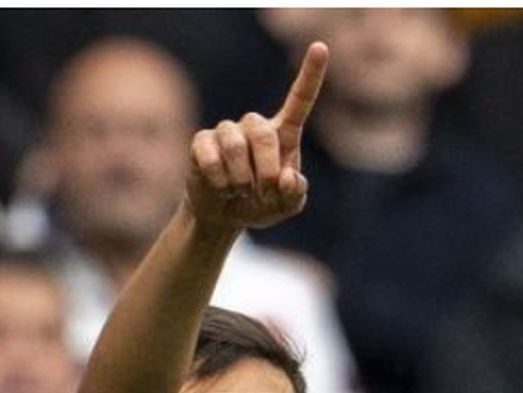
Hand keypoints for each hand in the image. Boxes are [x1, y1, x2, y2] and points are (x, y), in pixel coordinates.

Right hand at [184, 41, 327, 232]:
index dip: (310, 75)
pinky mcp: (202, 142)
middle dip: (266, 169)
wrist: (223, 215)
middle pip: (263, 133)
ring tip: (240, 191)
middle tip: (264, 192)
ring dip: (241, 178)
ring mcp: (226, 132)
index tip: (320, 47)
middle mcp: (254, 126)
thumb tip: (286, 175)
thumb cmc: (260, 204)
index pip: (299, 100)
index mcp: (283, 135)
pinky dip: (219, 180)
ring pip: (235, 144)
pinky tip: (221, 187)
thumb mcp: (286, 207)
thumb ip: (294, 194)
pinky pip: (210, 155)